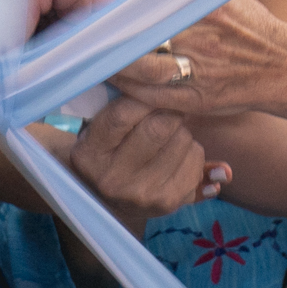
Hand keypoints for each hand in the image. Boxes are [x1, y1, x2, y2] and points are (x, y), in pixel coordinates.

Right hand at [68, 96, 228, 236]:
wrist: (110, 201)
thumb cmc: (108, 151)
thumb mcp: (99, 129)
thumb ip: (123, 107)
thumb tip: (162, 85)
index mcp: (90, 154)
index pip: (123, 114)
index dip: (144, 98)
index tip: (151, 95)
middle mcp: (113, 178)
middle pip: (158, 127)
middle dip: (168, 113)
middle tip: (165, 114)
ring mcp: (142, 194)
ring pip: (182, 140)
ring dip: (181, 131)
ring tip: (167, 138)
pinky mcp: (168, 202)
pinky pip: (196, 159)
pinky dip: (192, 150)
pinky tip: (177, 156)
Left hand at [110, 0, 286, 122]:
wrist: (285, 67)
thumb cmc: (250, 27)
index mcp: (204, 6)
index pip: (144, 1)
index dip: (114, 4)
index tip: (98, 3)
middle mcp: (200, 37)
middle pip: (135, 34)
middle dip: (105, 33)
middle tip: (86, 31)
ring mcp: (197, 71)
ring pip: (137, 68)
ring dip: (111, 61)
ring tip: (96, 54)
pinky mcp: (195, 100)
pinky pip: (149, 96)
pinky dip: (127, 87)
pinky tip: (116, 79)